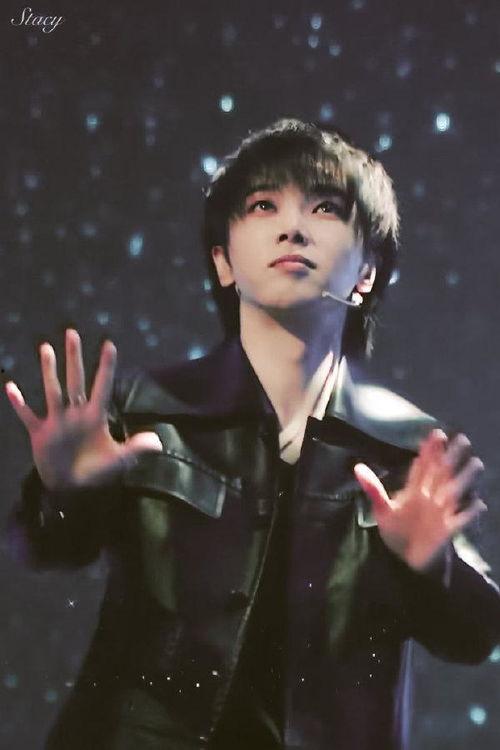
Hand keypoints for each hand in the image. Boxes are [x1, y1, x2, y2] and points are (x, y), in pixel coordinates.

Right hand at [4, 328, 162, 489]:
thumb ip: (135, 449)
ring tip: (46, 348)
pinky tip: (10, 387)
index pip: (102, 387)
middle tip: (72, 332)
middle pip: (75, 380)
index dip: (106, 367)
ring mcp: (57, 421)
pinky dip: (19, 403)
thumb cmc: (97, 471)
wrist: (72, 488)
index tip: (109, 344)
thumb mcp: (118, 460)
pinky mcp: (40, 434)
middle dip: (74, 357)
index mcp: (95, 417)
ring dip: (49, 371)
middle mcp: (76, 413)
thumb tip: (157, 442)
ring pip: (53, 391)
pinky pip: (28, 415)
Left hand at [353, 429, 485, 570]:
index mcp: (415, 491)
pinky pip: (461, 520)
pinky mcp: (447, 530)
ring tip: (476, 463)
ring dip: (464, 479)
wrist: (405, 560)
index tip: (436, 434)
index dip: (429, 451)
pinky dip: (469, 513)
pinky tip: (479, 504)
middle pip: (442, 474)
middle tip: (462, 439)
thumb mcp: (382, 510)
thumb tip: (357, 467)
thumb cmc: (396, 532)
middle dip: (451, 457)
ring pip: (454, 492)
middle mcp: (430, 497)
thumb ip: (373, 488)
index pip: (424, 466)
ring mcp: (440, 512)